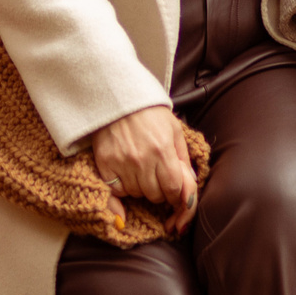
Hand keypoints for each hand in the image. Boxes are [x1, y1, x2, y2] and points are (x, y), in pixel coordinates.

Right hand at [92, 105, 199, 234]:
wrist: (118, 99)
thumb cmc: (150, 114)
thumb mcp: (174, 130)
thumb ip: (183, 157)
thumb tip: (190, 182)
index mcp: (163, 150)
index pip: (173, 187)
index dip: (176, 195)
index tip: (174, 194)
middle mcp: (142, 159)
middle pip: (154, 195)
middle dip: (160, 192)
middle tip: (158, 182)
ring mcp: (122, 163)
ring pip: (136, 193)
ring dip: (142, 189)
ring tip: (142, 174)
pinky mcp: (105, 164)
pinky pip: (117, 190)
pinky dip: (123, 188)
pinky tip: (127, 175)